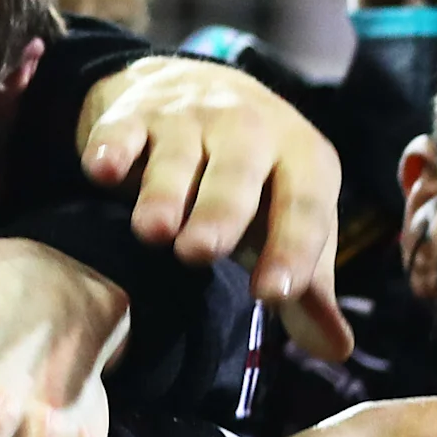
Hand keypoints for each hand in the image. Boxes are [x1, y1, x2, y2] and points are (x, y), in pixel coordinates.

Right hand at [78, 56, 351, 361]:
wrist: (196, 85)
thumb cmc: (253, 176)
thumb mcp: (286, 218)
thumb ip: (307, 284)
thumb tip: (336, 350)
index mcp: (301, 160)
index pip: (302, 207)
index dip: (292, 249)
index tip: (274, 294)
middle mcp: (250, 132)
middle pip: (237, 175)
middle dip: (220, 212)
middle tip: (200, 252)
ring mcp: (188, 119)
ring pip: (177, 156)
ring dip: (163, 191)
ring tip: (153, 231)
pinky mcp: (134, 115)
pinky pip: (122, 131)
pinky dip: (111, 148)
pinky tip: (100, 169)